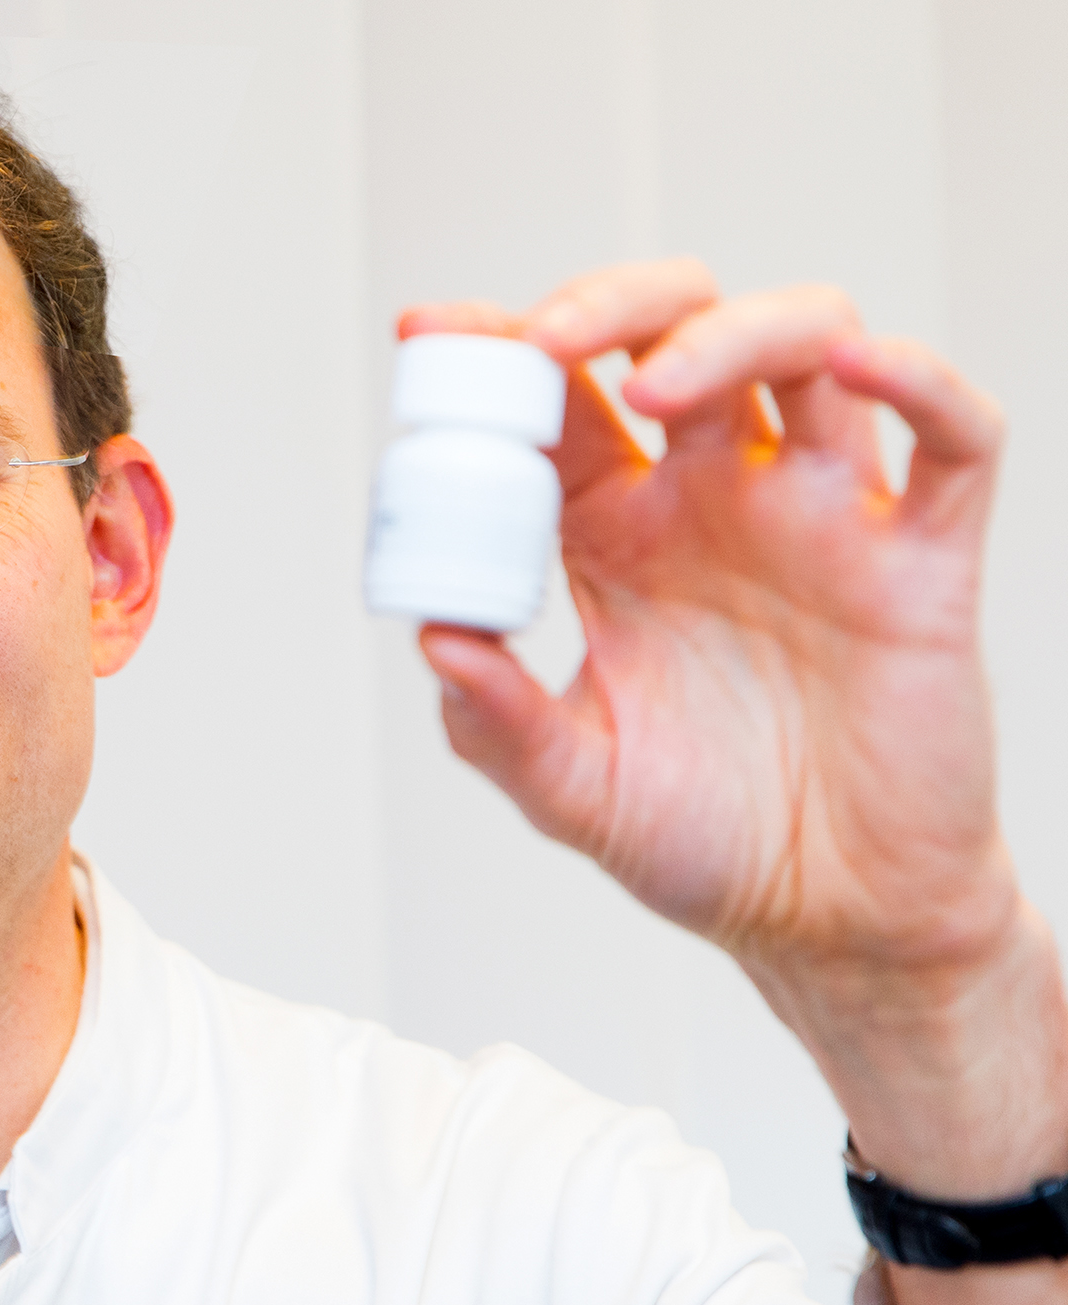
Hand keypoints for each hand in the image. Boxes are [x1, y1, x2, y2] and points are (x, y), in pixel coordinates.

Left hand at [402, 260, 1066, 1197]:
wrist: (826, 919)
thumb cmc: (702, 842)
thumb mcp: (571, 788)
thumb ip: (497, 724)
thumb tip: (437, 640)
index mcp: (619, 535)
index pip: (558, 402)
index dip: (498, 350)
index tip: (431, 331)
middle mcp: (718, 499)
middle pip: (678, 331)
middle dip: (612, 306)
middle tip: (547, 345)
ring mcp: (825, 517)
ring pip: (806, 345)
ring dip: (731, 334)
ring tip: (656, 392)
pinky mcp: (925, 560)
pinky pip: (952, 437)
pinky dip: (917, 380)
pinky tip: (855, 370)